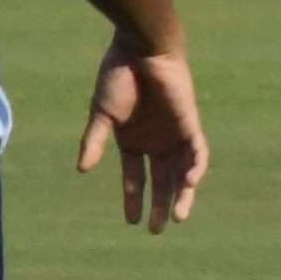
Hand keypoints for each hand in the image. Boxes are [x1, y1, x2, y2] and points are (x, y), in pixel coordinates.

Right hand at [78, 34, 205, 232]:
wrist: (140, 50)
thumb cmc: (118, 77)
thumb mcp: (102, 114)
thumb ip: (95, 141)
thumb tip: (83, 170)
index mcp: (133, 140)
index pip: (136, 177)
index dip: (133, 199)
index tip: (130, 222)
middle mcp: (155, 141)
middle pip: (162, 180)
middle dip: (160, 204)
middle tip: (157, 230)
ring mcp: (174, 133)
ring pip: (182, 171)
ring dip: (182, 193)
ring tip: (177, 217)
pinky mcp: (189, 123)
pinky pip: (198, 151)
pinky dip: (195, 167)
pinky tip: (188, 183)